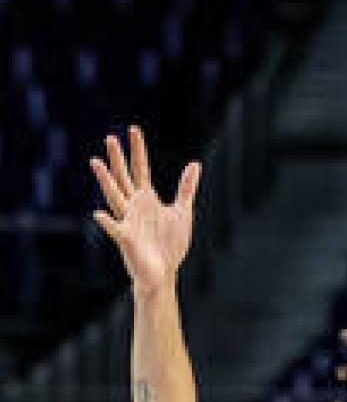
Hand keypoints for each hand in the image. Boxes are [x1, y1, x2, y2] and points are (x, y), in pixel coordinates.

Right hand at [91, 126, 200, 293]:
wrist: (164, 272)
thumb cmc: (170, 243)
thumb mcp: (182, 211)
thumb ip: (186, 188)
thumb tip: (195, 163)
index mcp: (146, 199)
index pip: (140, 169)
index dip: (137, 150)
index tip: (132, 130)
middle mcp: (134, 206)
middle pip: (123, 178)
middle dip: (117, 159)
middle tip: (109, 137)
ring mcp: (128, 221)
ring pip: (114, 197)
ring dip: (105, 181)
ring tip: (96, 162)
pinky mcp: (127, 239)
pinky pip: (115, 229)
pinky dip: (108, 222)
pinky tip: (99, 214)